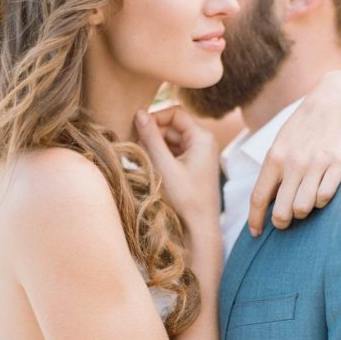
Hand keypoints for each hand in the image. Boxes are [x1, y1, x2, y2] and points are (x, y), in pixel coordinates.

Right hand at [135, 105, 220, 232]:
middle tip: (136, 148)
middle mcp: (204, 142)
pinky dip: (161, 156)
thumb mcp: (164, 166)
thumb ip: (151, 138)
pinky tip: (150, 167)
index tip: (137, 129)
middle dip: (152, 135)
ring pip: (171, 140)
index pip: (175, 113)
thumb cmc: (185, 199)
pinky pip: (174, 152)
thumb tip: (139, 112)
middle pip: (172, 126)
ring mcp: (200, 154)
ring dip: (154, 146)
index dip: (154, 117)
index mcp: (202, 137)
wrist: (200, 227)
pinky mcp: (194, 165)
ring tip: (142, 160)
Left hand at [248, 71, 340, 234]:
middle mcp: (294, 163)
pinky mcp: (339, 164)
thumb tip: (265, 200)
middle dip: (282, 222)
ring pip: (303, 208)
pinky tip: (322, 192)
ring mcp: (317, 164)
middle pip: (281, 211)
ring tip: (305, 205)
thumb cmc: (307, 124)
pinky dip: (322, 201)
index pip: (259, 198)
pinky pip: (325, 197)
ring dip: (303, 212)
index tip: (256, 234)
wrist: (338, 99)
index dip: (256, 221)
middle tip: (285, 222)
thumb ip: (273, 169)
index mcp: (275, 157)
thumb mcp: (282, 141)